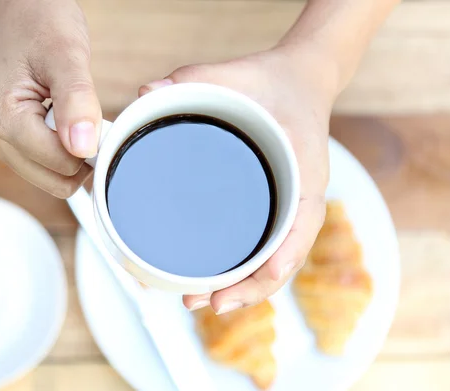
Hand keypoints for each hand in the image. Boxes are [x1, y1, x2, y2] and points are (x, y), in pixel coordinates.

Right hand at [0, 0, 100, 197]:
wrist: (25, 12)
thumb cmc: (44, 25)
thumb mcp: (68, 56)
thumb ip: (77, 101)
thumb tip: (82, 148)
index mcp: (0, 118)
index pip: (59, 165)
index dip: (89, 147)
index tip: (97, 118)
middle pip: (53, 181)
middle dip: (78, 155)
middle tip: (83, 115)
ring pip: (49, 178)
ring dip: (70, 154)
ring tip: (70, 114)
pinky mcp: (5, 141)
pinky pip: (44, 166)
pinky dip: (61, 151)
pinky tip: (61, 121)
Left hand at [140, 45, 336, 313]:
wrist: (300, 79)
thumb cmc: (275, 82)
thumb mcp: (239, 73)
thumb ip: (195, 77)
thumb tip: (144, 91)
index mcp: (305, 167)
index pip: (303, 220)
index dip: (284, 253)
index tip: (263, 275)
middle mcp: (301, 194)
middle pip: (285, 254)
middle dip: (250, 287)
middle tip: (207, 302)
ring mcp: (289, 203)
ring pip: (274, 258)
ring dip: (245, 287)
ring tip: (202, 302)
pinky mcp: (275, 204)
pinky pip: (265, 244)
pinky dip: (247, 269)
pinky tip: (218, 281)